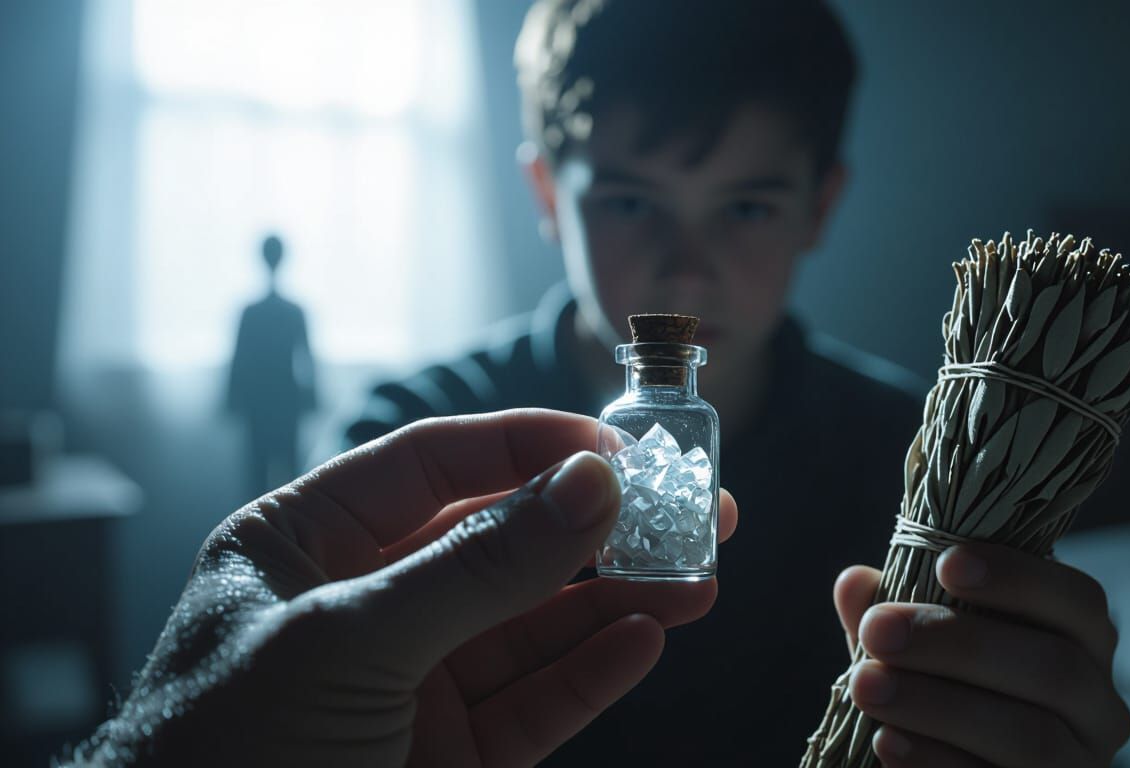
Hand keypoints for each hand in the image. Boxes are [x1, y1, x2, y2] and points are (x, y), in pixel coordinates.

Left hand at [73, 409, 737, 766]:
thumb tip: (592, 485)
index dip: (528, 446)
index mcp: (307, 544)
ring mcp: (412, 684)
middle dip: (596, 526)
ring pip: (533, 625)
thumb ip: (474, 568)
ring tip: (697, 576)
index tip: (618, 444)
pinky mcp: (452, 757)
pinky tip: (646, 638)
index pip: (435, 466)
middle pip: (502, 542)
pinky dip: (595, 672)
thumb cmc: (222, 756)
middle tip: (691, 507)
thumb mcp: (345, 643)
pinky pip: (537, 703)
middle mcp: (367, 604)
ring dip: (617, 598)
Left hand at [834, 544, 1129, 766]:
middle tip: (878, 630)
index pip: (1079, 601)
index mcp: (1083, 646)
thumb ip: (892, 615)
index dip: (1018, 577)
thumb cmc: (943, 693)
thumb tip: (854, 583)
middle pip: (1053, 666)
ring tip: (866, 686)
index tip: (946, 563)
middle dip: (958, 643)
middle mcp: (1099, 707)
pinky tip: (887, 742)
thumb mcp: (917, 650)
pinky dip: (937, 761)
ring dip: (938, 706)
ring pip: (1030, 734)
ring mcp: (1081, 766)